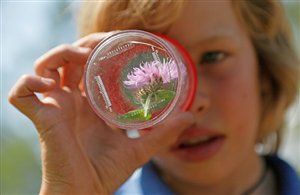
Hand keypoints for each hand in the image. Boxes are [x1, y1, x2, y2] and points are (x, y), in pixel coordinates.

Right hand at [8, 33, 194, 193]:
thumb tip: (190, 116)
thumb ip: (163, 133)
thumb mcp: (139, 149)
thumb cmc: (106, 173)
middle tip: (102, 43)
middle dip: (84, 45)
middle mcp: (73, 102)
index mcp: (92, 105)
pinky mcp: (42, 118)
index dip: (100, 51)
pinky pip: (21, 93)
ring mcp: (56, 108)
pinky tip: (49, 83)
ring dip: (60, 54)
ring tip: (82, 56)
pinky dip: (28, 83)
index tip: (119, 42)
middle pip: (70, 61)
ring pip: (45, 67)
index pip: (91, 68)